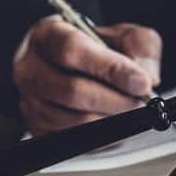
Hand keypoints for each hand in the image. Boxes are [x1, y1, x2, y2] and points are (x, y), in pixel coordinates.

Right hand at [13, 16, 162, 134]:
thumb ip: (140, 47)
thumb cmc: (98, 46)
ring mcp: (29, 102)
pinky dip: (103, 137)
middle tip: (141, 101)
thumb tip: (146, 76)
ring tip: (131, 111)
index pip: (73, 51)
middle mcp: (29, 68)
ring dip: (111, 120)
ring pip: (72, 120)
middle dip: (115, 100)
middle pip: (71, 91)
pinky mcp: (37, 129)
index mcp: (47, 35)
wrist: (78, 63)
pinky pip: (72, 141)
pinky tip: (118, 124)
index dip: (110, 69)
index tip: (141, 82)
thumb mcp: (123, 33)